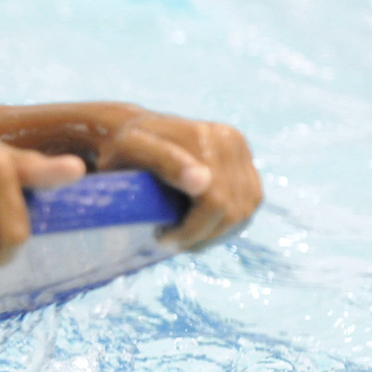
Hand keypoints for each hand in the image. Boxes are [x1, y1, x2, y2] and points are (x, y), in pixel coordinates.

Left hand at [93, 110, 261, 249]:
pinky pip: (248, 205)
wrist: (137, 131)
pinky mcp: (247, 162)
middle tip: (167, 240)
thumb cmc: (123, 148)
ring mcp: (242, 151)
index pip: (215, 202)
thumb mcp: (130, 152)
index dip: (190, 230)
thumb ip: (165, 163)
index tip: (161, 239)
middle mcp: (230, 140)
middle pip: (232, 211)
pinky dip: (225, 222)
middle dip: (200, 235)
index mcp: (205, 138)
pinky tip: (197, 223)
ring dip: (213, 232)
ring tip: (181, 233)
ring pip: (243, 212)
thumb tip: (203, 183)